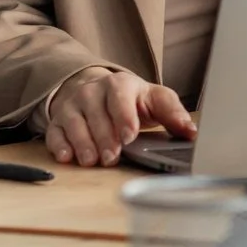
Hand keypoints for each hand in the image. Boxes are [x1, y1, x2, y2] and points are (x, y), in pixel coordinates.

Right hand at [43, 67, 194, 166]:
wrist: (97, 90)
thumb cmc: (131, 100)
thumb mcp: (154, 100)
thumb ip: (173, 113)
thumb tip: (192, 132)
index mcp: (120, 85)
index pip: (120, 98)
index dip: (124, 117)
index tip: (130, 136)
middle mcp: (93, 92)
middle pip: (96, 115)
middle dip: (105, 138)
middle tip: (112, 157)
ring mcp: (73, 106)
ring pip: (74, 124)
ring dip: (83, 144)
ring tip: (92, 161)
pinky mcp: (58, 121)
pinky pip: (55, 133)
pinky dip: (59, 146)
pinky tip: (67, 157)